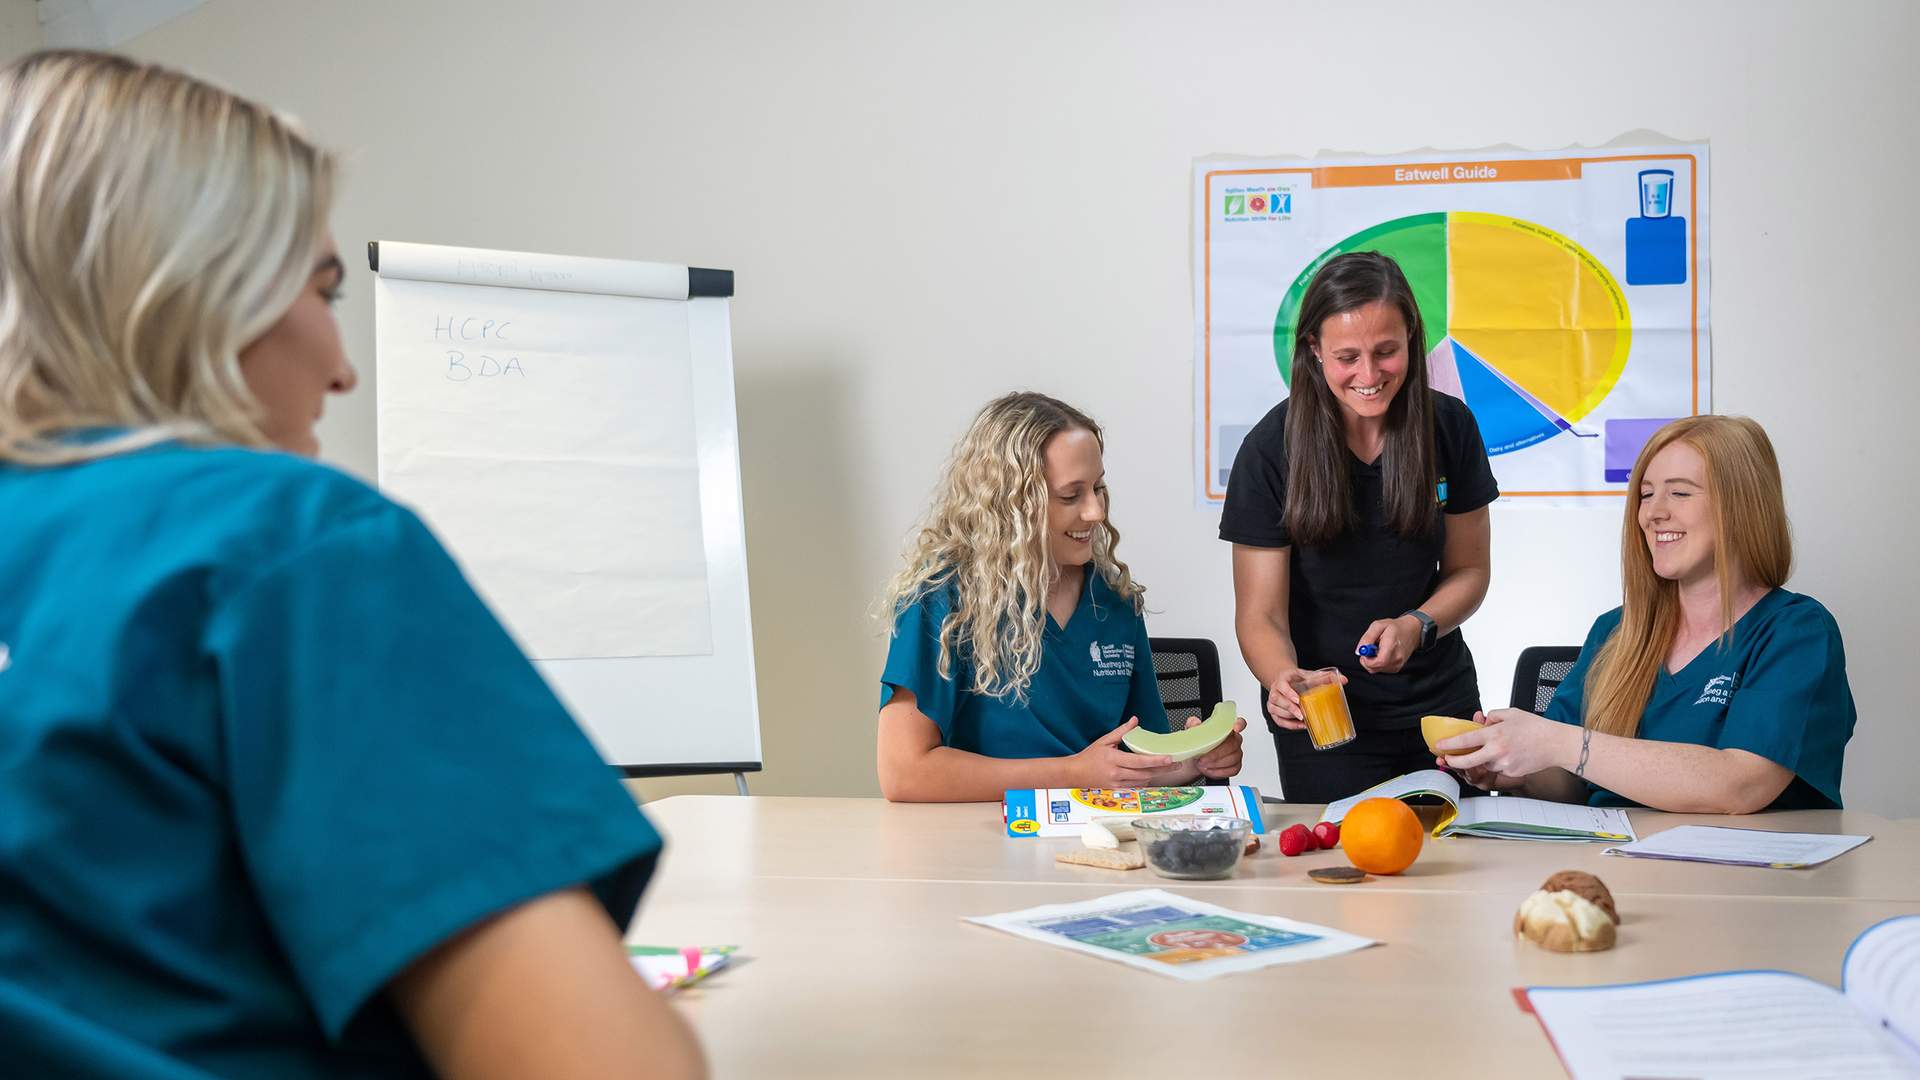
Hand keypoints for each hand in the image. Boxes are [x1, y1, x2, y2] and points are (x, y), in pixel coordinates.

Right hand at [1072, 717, 1174, 787]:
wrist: (1074, 774)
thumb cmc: (1088, 757)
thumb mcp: (1104, 740)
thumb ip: (1122, 731)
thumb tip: (1135, 721)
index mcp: (1113, 759)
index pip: (1139, 761)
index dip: (1155, 760)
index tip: (1168, 758)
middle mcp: (1116, 774)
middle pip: (1145, 773)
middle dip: (1163, 769)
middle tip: (1176, 764)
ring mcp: (1116, 784)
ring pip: (1142, 781)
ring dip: (1155, 775)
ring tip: (1167, 768)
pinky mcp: (1117, 791)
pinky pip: (1135, 787)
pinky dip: (1145, 781)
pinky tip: (1152, 776)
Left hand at [1188, 714, 1247, 779]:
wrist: (1195, 760)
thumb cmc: (1198, 744)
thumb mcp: (1192, 731)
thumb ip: (1193, 724)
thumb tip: (1195, 723)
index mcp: (1226, 729)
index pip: (1240, 723)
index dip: (1240, 724)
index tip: (1235, 728)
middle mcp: (1234, 740)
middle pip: (1233, 745)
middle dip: (1216, 753)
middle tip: (1202, 758)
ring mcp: (1236, 754)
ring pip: (1232, 759)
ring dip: (1216, 763)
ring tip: (1203, 764)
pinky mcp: (1235, 766)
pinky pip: (1232, 770)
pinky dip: (1219, 771)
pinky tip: (1209, 769)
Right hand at [1265, 668, 1343, 729]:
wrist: (1286, 680)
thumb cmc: (1297, 678)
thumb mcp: (1309, 675)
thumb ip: (1325, 677)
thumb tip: (1343, 680)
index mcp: (1282, 679)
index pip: (1282, 686)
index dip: (1288, 694)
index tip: (1298, 700)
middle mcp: (1275, 690)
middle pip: (1277, 700)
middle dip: (1290, 708)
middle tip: (1302, 714)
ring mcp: (1272, 701)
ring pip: (1276, 711)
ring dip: (1289, 717)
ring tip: (1303, 719)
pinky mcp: (1274, 711)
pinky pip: (1279, 721)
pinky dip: (1289, 725)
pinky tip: (1300, 725)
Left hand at [1356, 615, 1419, 673]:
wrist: (1412, 631)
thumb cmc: (1395, 627)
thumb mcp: (1378, 626)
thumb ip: (1367, 638)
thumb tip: (1359, 650)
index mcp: (1392, 646)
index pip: (1378, 662)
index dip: (1367, 660)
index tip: (1364, 653)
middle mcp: (1396, 658)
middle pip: (1375, 668)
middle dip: (1367, 660)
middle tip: (1369, 649)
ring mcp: (1398, 664)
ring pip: (1377, 670)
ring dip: (1372, 662)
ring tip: (1377, 650)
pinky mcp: (1397, 668)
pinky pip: (1381, 669)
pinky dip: (1378, 663)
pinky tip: (1382, 654)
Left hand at [1435, 709, 1575, 780]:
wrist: (1556, 744)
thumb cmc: (1536, 727)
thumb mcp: (1512, 713)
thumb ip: (1493, 716)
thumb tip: (1482, 723)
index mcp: (1495, 734)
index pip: (1466, 740)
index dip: (1450, 744)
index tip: (1439, 745)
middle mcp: (1498, 751)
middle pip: (1468, 761)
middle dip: (1454, 761)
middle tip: (1447, 759)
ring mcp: (1504, 764)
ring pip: (1485, 764)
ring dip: (1483, 759)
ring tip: (1498, 748)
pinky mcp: (1511, 773)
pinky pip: (1498, 769)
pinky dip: (1498, 763)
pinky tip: (1510, 754)